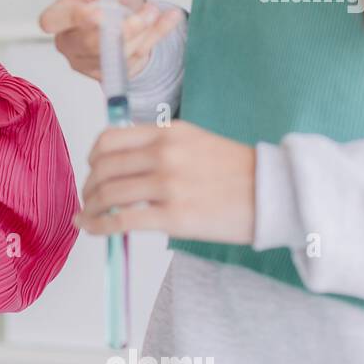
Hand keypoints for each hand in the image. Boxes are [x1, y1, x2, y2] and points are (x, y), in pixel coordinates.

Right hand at [39, 0, 182, 79]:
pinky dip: (157, 35)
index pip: (51, 21)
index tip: (97, 11)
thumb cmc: (109, 6)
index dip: (69, 18)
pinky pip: (137, 56)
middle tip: (142, 12)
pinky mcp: (112, 74)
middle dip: (120, 28)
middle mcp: (72, 44)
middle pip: (89, 42)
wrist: (124, 30)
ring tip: (153, 11)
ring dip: (141, 31)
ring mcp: (90, 63)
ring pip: (116, 53)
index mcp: (63, 19)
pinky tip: (170, 19)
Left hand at [78, 121, 256, 244]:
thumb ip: (158, 147)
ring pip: (107, 194)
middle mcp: (164, 154)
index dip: (93, 157)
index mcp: (168, 132)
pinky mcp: (173, 217)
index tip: (92, 170)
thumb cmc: (237, 172)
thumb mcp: (195, 142)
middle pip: (103, 168)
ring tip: (89, 216)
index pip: (110, 139)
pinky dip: (98, 226)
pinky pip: (120, 221)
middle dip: (89, 186)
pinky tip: (93, 230)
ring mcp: (168, 185)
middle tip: (89, 198)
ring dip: (91, 207)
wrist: (274, 193)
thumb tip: (121, 165)